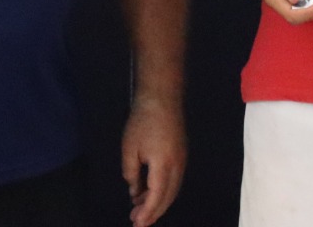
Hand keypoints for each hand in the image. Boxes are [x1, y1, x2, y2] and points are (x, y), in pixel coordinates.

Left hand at [121, 94, 185, 226]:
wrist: (162, 98)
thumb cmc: (142, 122)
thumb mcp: (129, 149)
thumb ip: (131, 174)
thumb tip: (135, 191)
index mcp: (164, 165)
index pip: (156, 197)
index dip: (147, 213)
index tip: (137, 224)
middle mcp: (177, 166)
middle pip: (168, 197)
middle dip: (153, 212)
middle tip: (136, 221)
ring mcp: (182, 160)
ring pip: (172, 190)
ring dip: (158, 202)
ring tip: (139, 209)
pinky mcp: (181, 155)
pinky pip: (174, 180)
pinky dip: (163, 191)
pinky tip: (149, 192)